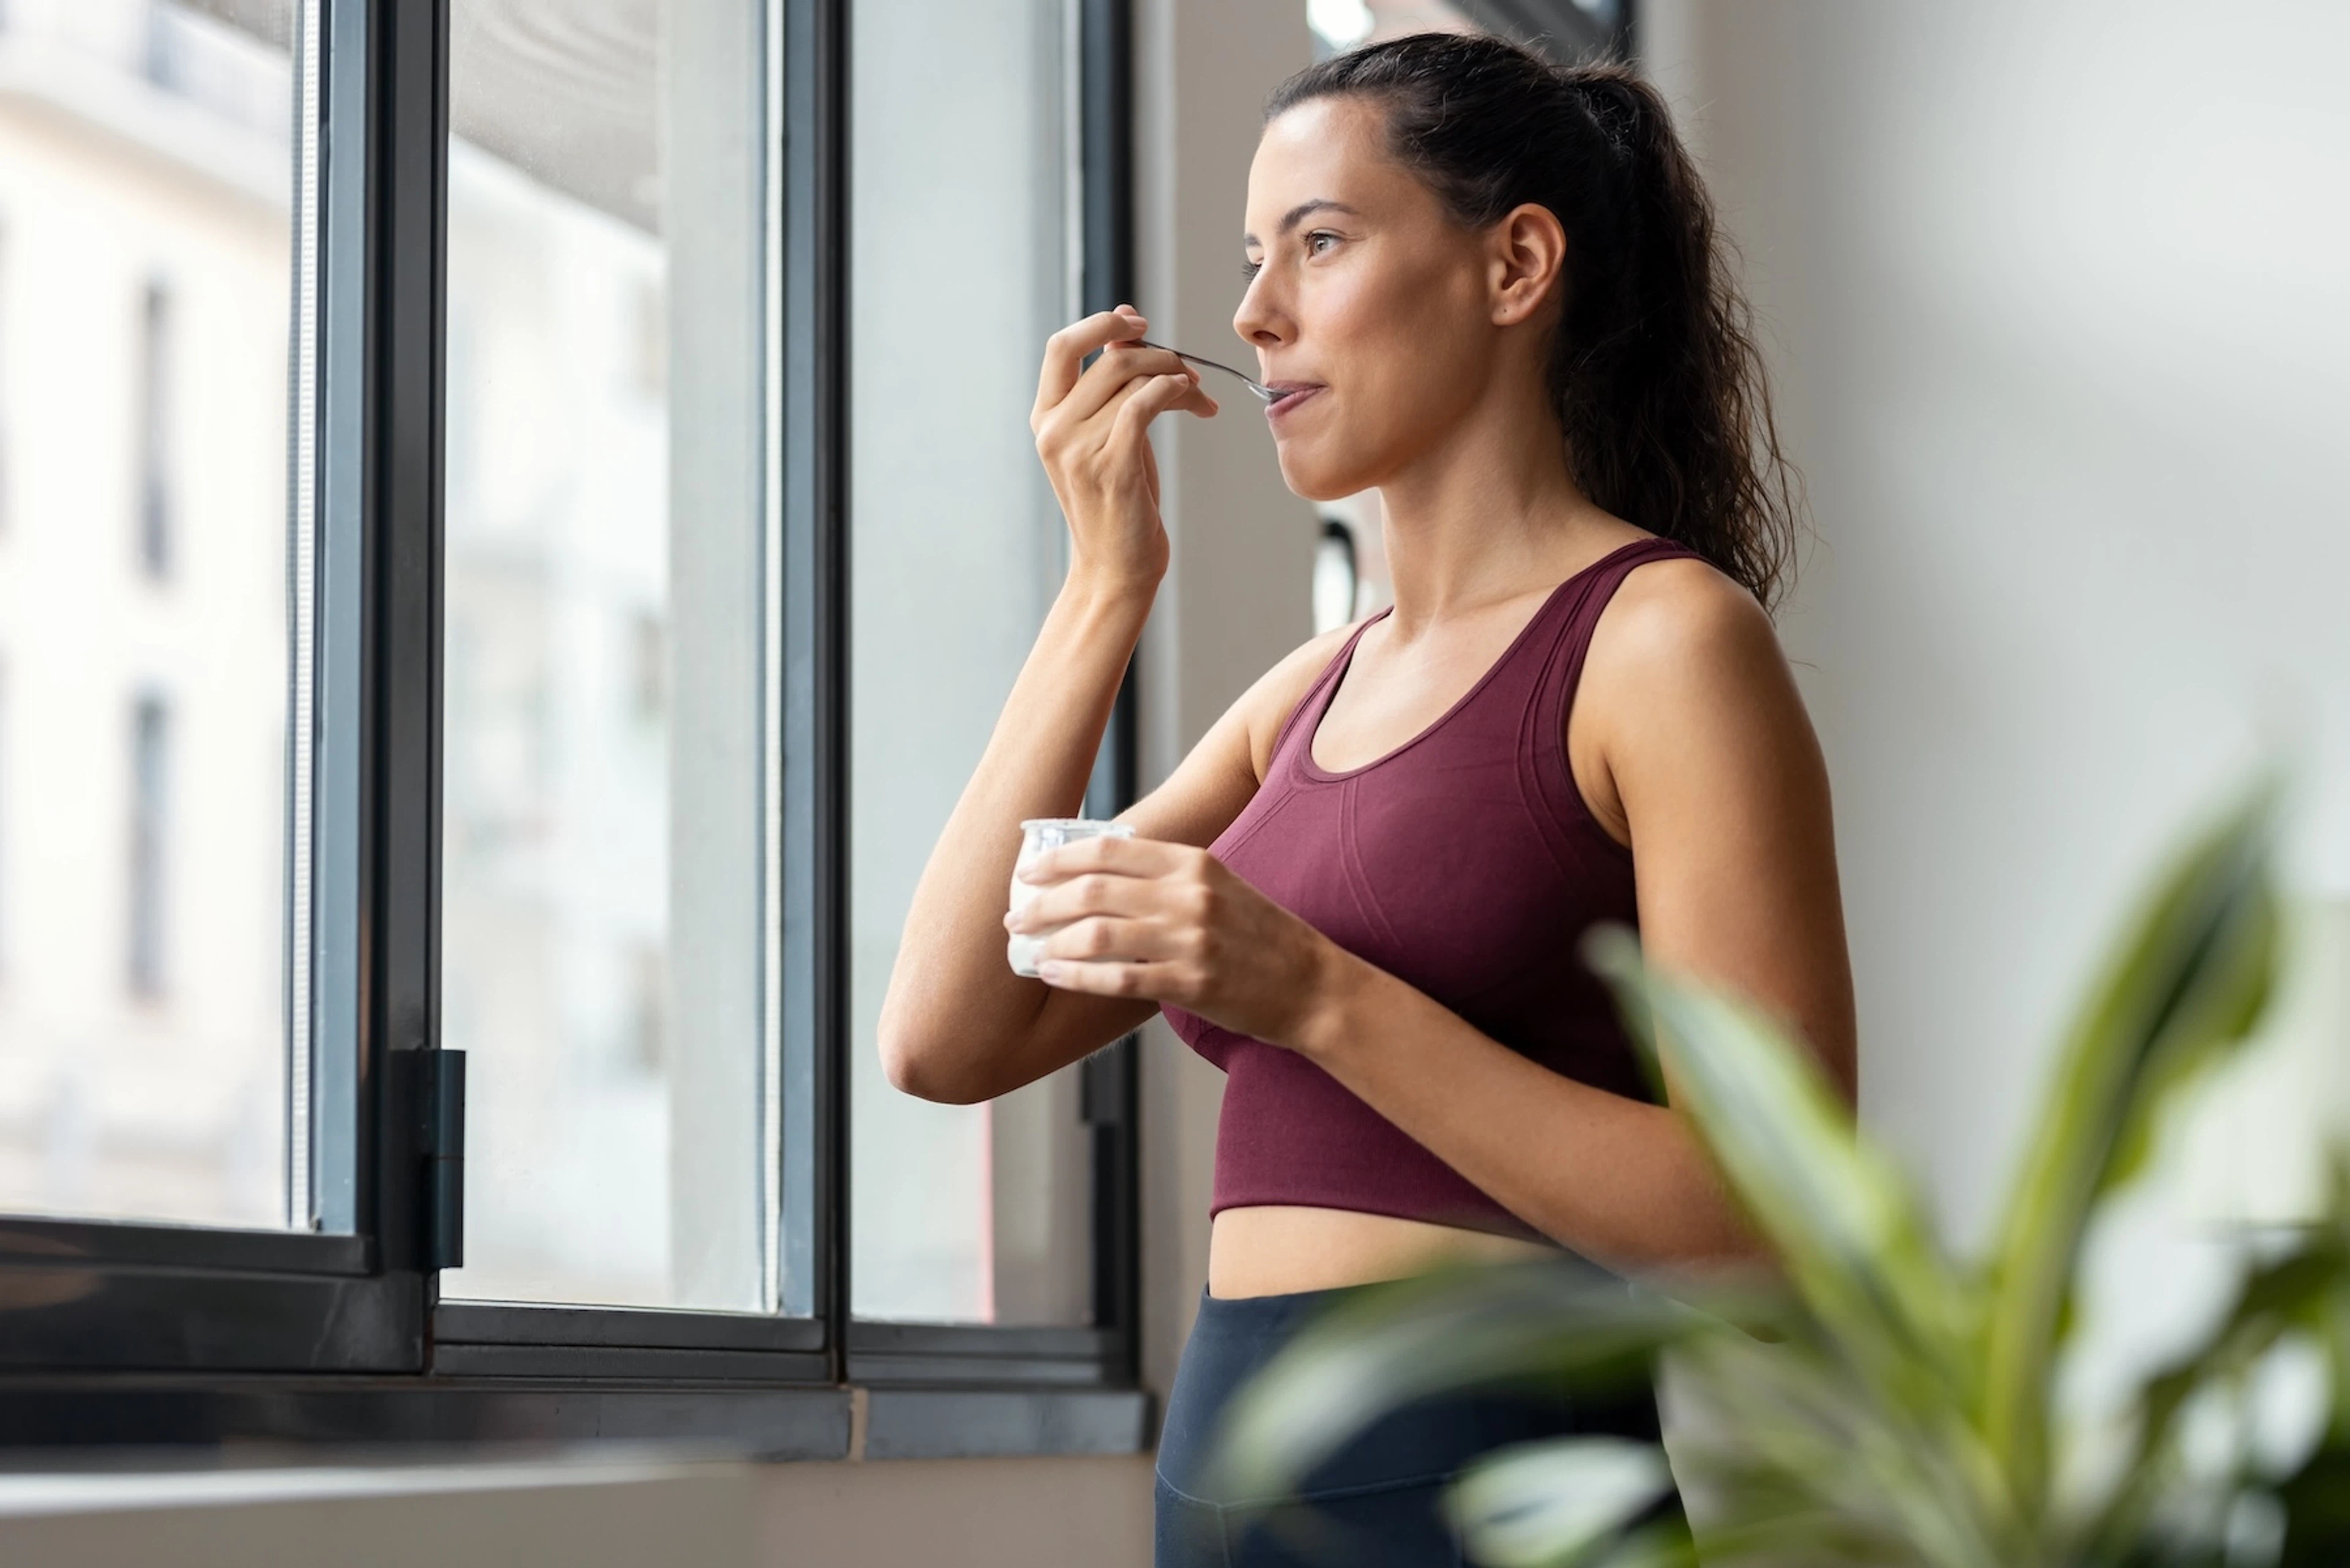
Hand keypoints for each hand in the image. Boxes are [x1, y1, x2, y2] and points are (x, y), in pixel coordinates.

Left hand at [1003, 834, 1344, 1049]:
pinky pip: (1118, 978)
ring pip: (1098, 932)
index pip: (1109, 850)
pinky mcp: (1192, 983)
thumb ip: (1168, 877)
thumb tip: (1099, 876)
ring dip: (1052, 939)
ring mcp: (1191, 940)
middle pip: (1093, 890)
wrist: (1313, 985)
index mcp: (1194, 863)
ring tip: (1028, 947)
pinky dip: (1077, 975)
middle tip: (1016, 914)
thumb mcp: (1220, 887)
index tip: (1029, 869)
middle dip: (1042, 901)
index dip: (1059, 858)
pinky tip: (1055, 973)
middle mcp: (1190, 895)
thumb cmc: (1261, 937)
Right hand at [1031, 306, 1218, 593]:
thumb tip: (1125, 324)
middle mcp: (1053, 430)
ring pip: (1134, 380)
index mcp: (1044, 419)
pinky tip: (1194, 403)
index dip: (1102, 323)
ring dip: (1179, 379)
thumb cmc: (1115, 504)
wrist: (1114, 569)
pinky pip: (1145, 404)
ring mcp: (1078, 449)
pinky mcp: (1112, 466)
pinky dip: (1175, 392)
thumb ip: (1108, 389)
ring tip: (1200, 398)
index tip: (1138, 323)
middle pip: (1110, 358)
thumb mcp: (1103, 438)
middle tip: (1188, 370)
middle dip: (1157, 353)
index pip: (1061, 346)